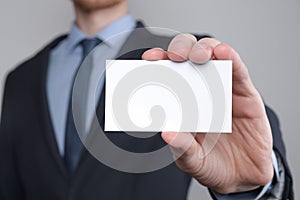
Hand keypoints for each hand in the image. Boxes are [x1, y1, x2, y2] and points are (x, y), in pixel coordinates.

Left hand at [142, 34, 272, 193]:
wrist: (241, 178)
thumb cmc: (211, 164)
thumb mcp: (191, 159)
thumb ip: (181, 146)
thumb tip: (166, 133)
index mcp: (183, 103)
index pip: (169, 74)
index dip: (159, 62)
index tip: (149, 59)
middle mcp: (201, 91)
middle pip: (190, 58)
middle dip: (181, 50)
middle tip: (175, 57)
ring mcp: (224, 90)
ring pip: (214, 57)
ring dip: (205, 49)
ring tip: (198, 55)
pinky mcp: (246, 94)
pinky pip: (239, 72)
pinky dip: (232, 59)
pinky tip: (223, 53)